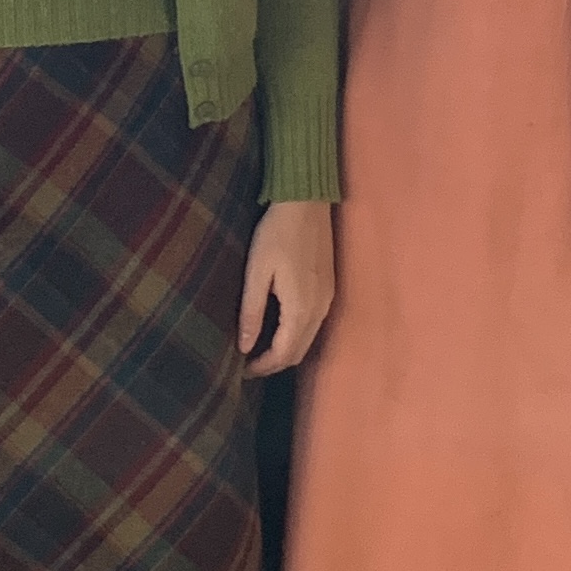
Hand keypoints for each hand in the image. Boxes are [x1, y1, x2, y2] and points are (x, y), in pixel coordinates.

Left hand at [239, 200, 334, 378]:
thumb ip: (251, 312)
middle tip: (248, 363)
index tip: (241, 369)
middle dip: (274, 363)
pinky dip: (296, 334)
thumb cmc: (276, 233)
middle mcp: (320, 309)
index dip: (262, 367)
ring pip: (308, 339)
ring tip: (259, 348)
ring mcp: (328, 298)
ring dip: (285, 349)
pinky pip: (314, 324)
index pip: (283, 354)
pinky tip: (278, 327)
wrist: (306, 201)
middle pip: (299, 352)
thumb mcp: (256, 272)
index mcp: (301, 308)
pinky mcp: (329, 288)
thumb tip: (243, 347)